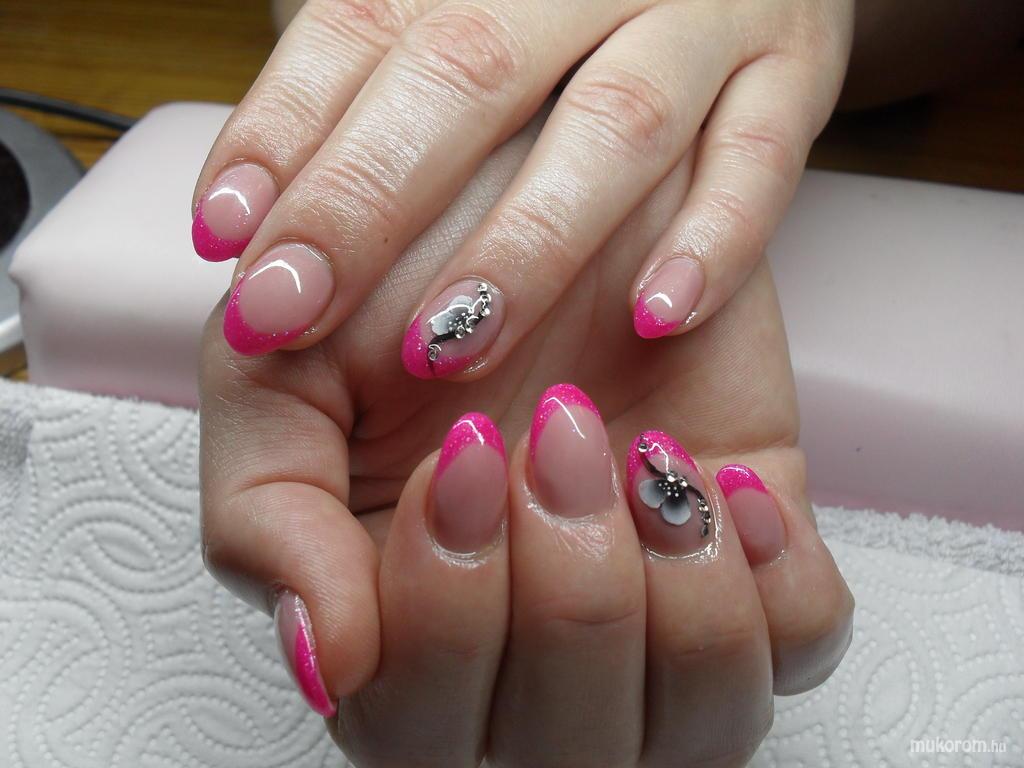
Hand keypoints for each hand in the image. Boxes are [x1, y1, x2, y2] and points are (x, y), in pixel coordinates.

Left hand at [191, 0, 852, 375]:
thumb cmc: (569, 16)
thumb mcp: (463, 16)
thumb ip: (367, 90)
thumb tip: (247, 211)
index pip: (361, 24)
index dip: (283, 129)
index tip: (223, 235)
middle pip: (465, 71)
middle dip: (367, 199)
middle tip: (287, 311)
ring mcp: (703, 17)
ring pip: (611, 124)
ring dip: (525, 244)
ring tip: (440, 347)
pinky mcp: (793, 74)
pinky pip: (762, 158)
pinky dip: (712, 240)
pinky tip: (654, 317)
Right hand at [199, 120, 852, 764]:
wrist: (543, 172)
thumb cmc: (412, 266)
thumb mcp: (282, 367)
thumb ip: (265, 517)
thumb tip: (325, 664)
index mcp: (402, 623)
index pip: (416, 727)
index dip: (446, 612)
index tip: (462, 457)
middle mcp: (529, 647)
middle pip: (562, 747)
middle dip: (565, 591)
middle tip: (555, 430)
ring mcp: (653, 610)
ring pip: (699, 723)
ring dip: (673, 592)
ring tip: (640, 454)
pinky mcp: (751, 552)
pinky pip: (800, 640)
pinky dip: (769, 573)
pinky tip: (719, 479)